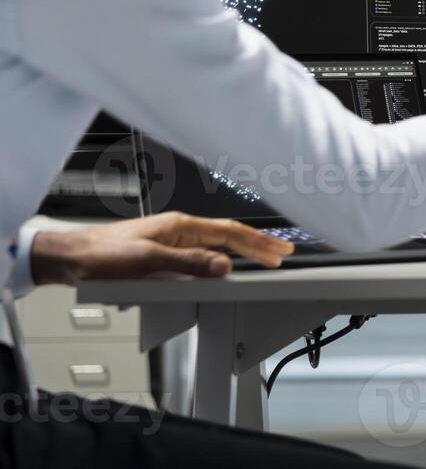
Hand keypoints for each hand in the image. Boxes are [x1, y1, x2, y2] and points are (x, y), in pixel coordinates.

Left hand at [30, 212, 293, 285]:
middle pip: (228, 237)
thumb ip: (190, 263)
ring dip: (240, 253)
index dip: (258, 242)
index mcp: (181, 226)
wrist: (73, 257)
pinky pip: (199, 256)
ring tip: (260, 260)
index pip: (230, 233)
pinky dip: (218, 261)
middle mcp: (179, 231)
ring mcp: (172, 241)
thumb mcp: (149, 261)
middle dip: (258, 245)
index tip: (279, 251)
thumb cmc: (103, 255)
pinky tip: (221, 269)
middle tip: (282, 254)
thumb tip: (223, 265)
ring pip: (215, 247)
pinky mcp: (162, 255)